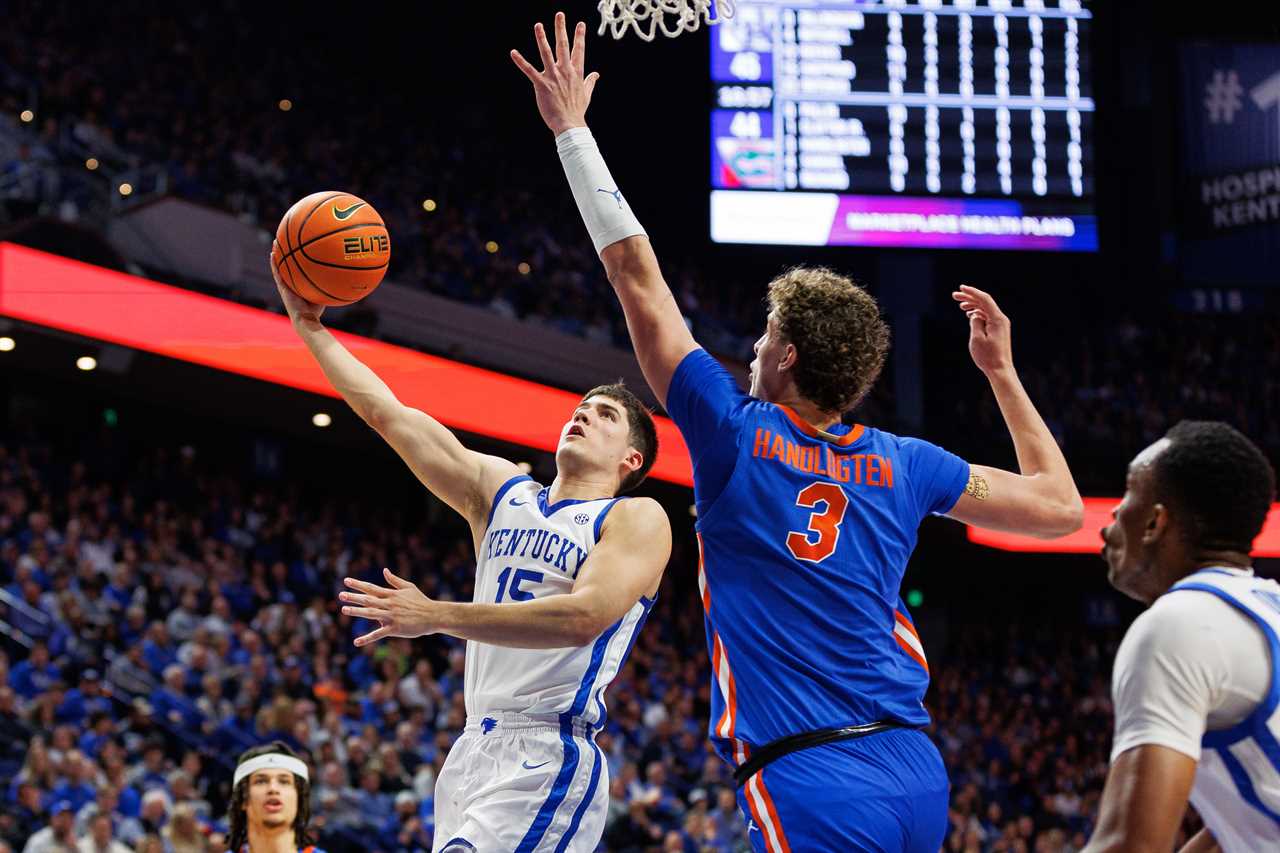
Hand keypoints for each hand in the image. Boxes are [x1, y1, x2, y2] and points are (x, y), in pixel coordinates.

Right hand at [270, 242, 324, 325]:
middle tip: (285, 240)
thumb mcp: (324, 294)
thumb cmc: (316, 311)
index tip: (297, 247)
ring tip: (276, 242)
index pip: (296, 269)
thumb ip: (329, 284)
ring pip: (279, 266)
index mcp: (298, 285)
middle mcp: (290, 284)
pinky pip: (276, 273)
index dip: (295, 259)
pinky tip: (272, 254)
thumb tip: (343, 274)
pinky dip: (274, 264)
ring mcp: (285, 285)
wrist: (305, 319)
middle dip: (286, 252)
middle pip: (287, 265)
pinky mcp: (281, 288)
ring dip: (277, 254)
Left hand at [339, 569, 436, 645]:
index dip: (358, 585)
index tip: (346, 581)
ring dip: (357, 612)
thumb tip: (384, 570)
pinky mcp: (395, 629)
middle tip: (341, 595)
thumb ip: (394, 580)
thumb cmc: (421, 601)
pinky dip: (367, 639)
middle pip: (369, 600)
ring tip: (344, 610)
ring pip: (371, 614)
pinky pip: (378, 634)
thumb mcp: (409, 587)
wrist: (433, 616)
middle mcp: (390, 604)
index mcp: (392, 594)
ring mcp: (392, 617)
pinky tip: (356, 642)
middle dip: (354, 597)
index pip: (371, 588)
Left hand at [510, 12, 598, 135]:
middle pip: (563, 46)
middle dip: (561, 29)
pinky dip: (520, 61)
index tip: (580, 23)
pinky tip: (513, 52)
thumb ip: (590, 82)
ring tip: (538, 25)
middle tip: (559, 15)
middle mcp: (565, 71)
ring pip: (547, 53)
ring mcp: (553, 77)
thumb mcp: (587, 94)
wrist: (569, 124)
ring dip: (542, 38)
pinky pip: (529, 70)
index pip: (579, 50)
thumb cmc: (577, 111)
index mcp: (576, 73)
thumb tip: (596, 74)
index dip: (579, 36)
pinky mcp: (541, 85)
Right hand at [952, 284, 1012, 375]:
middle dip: (969, 298)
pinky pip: (987, 317)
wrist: (1000, 370)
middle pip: (984, 302)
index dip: (972, 292)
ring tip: (960, 306)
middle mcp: (1001, 319)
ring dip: (973, 305)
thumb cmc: (988, 356)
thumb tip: (974, 314)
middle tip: (954, 296)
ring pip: (985, 309)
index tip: (961, 288)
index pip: (984, 299)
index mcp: (997, 319)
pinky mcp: (998, 330)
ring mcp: (1001, 324)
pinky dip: (977, 313)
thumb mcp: (977, 338)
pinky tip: (969, 314)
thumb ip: (975, 322)